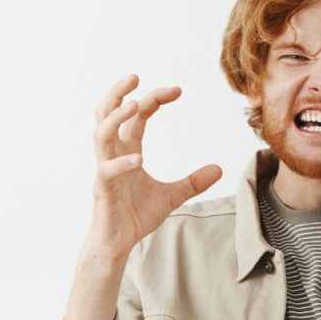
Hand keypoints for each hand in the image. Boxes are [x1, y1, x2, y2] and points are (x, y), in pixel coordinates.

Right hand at [88, 75, 221, 261]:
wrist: (118, 243)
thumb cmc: (135, 216)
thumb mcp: (171, 196)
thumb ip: (193, 182)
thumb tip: (219, 169)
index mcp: (127, 150)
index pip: (137, 116)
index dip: (154, 99)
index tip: (177, 90)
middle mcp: (113, 154)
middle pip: (106, 114)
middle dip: (118, 93)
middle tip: (134, 76)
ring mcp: (105, 170)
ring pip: (101, 134)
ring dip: (116, 117)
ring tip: (135, 104)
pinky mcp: (102, 189)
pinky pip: (107, 170)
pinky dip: (122, 163)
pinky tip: (138, 159)